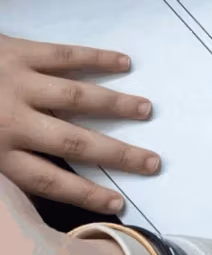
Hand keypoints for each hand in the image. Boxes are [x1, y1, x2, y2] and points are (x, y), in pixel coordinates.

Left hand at [0, 34, 159, 212]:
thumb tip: (14, 198)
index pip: (47, 181)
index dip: (85, 193)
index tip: (117, 203)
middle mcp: (12, 121)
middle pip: (75, 142)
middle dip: (119, 154)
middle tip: (154, 161)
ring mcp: (17, 83)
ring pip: (78, 97)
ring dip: (116, 104)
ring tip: (146, 110)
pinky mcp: (17, 51)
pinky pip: (64, 55)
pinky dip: (96, 58)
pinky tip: (124, 62)